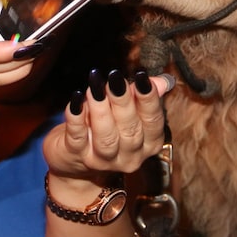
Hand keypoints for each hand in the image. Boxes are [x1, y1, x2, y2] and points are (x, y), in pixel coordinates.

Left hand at [43, 68, 173, 179]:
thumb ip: (143, 95)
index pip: (153, 120)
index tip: (142, 76)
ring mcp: (103, 160)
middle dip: (122, 101)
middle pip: (130, 129)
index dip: (148, 98)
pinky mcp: (76, 156)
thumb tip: (162, 82)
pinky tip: (76, 99)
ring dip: (100, 109)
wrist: (75, 159)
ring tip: (95, 87)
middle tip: (115, 77)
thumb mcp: (128, 110)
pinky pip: (77, 136)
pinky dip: (76, 117)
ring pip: (105, 137)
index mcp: (149, 143)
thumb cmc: (106, 127)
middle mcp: (130, 155)